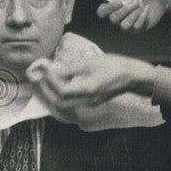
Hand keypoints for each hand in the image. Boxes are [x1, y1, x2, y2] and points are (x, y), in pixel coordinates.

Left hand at [30, 52, 154, 109]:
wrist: (133, 76)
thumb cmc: (114, 65)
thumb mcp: (90, 62)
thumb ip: (69, 68)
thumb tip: (51, 70)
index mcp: (88, 91)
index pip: (61, 91)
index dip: (50, 80)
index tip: (44, 68)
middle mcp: (87, 102)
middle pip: (59, 104)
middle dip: (45, 91)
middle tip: (37, 78)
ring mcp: (89, 105)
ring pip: (62, 108)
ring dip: (50, 98)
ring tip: (42, 85)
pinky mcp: (90, 104)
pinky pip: (69, 107)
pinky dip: (58, 100)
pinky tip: (54, 91)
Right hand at [93, 0, 169, 32]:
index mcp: (113, 6)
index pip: (101, 12)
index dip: (107, 8)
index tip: (118, 1)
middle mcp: (118, 17)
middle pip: (113, 19)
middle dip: (123, 10)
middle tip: (134, 1)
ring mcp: (128, 24)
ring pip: (123, 25)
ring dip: (133, 14)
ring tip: (140, 4)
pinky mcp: (137, 29)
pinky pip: (136, 27)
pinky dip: (142, 16)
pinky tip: (147, 9)